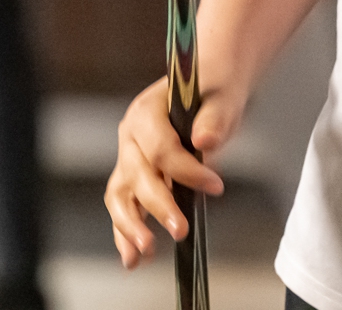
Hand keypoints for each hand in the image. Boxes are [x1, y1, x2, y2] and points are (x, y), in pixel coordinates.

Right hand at [104, 76, 241, 268]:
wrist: (209, 83)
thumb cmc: (214, 86)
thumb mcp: (222, 95)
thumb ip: (213, 118)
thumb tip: (205, 142)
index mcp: (146, 111)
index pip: (161, 148)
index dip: (187, 171)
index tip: (216, 186)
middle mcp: (130, 136)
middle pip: (138, 176)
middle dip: (159, 206)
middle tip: (181, 230)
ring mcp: (128, 157)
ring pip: (119, 195)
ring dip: (130, 226)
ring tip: (145, 253)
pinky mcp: (133, 176)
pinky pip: (124, 205)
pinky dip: (125, 232)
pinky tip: (133, 257)